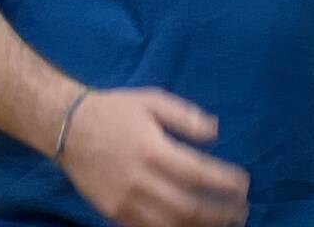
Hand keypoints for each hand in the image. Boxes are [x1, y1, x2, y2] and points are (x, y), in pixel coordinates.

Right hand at [59, 88, 250, 226]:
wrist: (68, 128)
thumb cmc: (115, 111)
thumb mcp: (152, 100)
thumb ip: (186, 116)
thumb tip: (215, 132)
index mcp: (152, 149)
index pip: (198, 174)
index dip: (225, 183)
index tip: (244, 184)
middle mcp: (140, 180)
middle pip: (189, 208)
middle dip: (221, 213)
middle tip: (242, 211)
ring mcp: (126, 203)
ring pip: (172, 226)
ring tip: (225, 223)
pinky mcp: (115, 214)